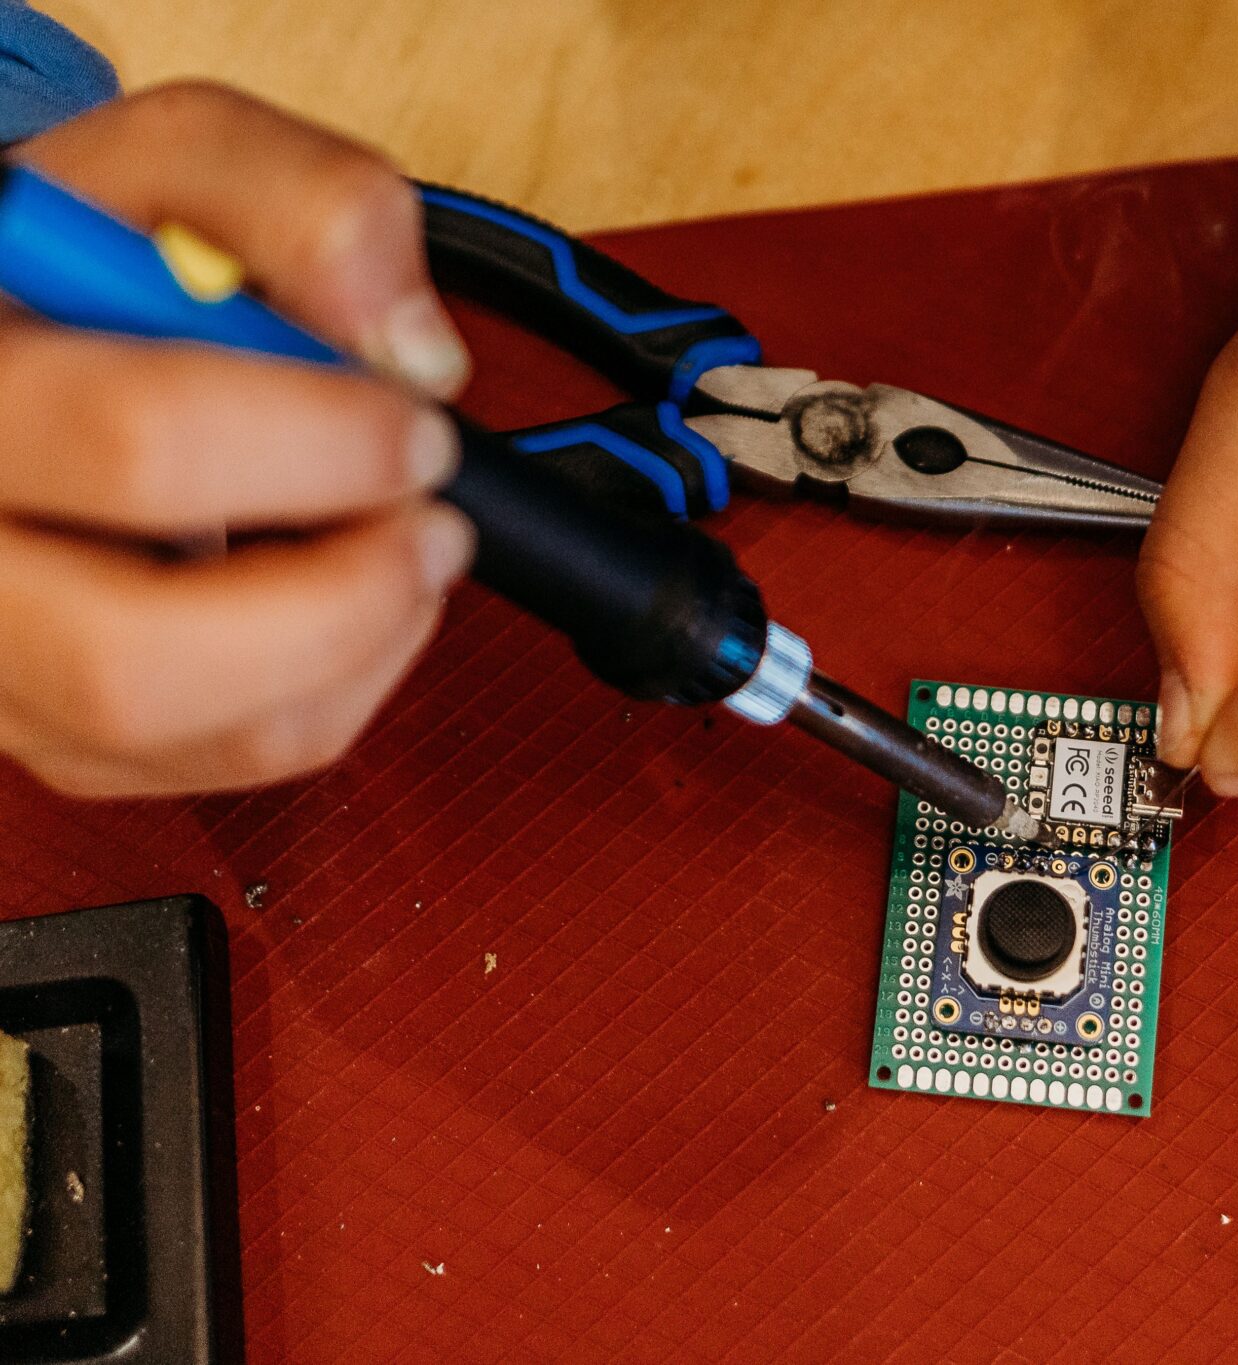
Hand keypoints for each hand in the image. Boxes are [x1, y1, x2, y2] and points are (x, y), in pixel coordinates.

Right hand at [0, 82, 474, 796]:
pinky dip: (336, 689)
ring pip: (194, 738)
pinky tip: (345, 596)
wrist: (8, 338)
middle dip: (345, 593)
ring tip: (402, 548)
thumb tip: (408, 344)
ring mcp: (0, 661)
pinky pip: (226, 762)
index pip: (137, 445)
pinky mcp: (58, 733)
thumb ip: (303, 205)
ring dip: (357, 647)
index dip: (323, 439)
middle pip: (135, 662)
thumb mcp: (172, 172)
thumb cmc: (75, 266)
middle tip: (427, 517)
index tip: (410, 417)